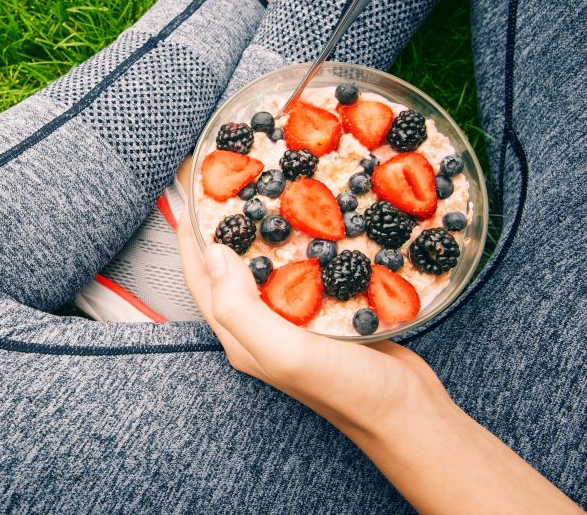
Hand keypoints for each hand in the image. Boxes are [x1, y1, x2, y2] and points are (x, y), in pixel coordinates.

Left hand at [176, 211, 448, 429]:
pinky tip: (317, 217)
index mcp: (240, 336)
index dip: (189, 236)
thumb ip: (241, 307)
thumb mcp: (285, 351)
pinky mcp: (327, 312)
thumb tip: (212, 252)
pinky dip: (305, 241)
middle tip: (229, 180)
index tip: (188, 193)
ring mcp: (295, 319)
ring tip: (269, 188)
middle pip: (230, 267)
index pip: (201, 278)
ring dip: (265, 228)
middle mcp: (261, 326)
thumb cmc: (346, 389)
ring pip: (269, 263)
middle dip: (224, 225)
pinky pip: (306, 268)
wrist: (408, 414)